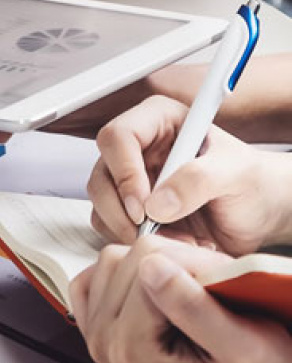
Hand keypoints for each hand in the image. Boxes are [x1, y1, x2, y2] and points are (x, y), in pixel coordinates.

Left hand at [69, 237, 291, 362]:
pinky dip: (128, 268)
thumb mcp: (238, 344)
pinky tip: (156, 287)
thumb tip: (151, 267)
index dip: (192, 263)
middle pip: (127, 257)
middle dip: (174, 262)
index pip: (148, 262)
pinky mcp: (98, 317)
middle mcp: (105, 342)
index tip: (217, 284)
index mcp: (131, 349)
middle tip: (206, 288)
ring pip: (113, 256)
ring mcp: (97, 330)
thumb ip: (191, 307)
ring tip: (186, 289)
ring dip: (154, 262)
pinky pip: (100, 270)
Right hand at [87, 95, 291, 253]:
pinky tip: (169, 242)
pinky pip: (109, 225)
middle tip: (149, 230)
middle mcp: (139, 147)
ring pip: (100, 202)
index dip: (125, 172)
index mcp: (159, 120)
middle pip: (101, 172)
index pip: (118, 136)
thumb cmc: (254, 183)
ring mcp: (132, 178)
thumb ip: (198, 179)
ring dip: (129, 229)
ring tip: (175, 238)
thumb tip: (156, 203)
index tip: (144, 205)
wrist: (260, 215)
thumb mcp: (236, 173)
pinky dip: (132, 241)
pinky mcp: (130, 208)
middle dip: (121, 208)